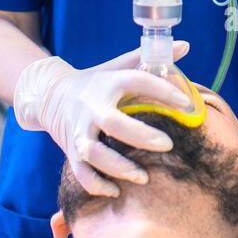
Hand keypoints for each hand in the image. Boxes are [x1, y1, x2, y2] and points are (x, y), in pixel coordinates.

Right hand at [13, 43, 191, 195]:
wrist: (50, 94)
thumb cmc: (96, 82)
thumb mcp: (118, 66)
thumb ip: (149, 59)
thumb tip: (186, 46)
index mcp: (108, 83)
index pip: (137, 81)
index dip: (163, 91)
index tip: (186, 104)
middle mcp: (92, 107)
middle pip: (113, 123)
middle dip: (140, 135)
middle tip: (168, 144)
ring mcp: (79, 131)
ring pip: (94, 153)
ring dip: (118, 167)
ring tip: (144, 177)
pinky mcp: (70, 150)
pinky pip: (81, 172)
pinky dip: (96, 185)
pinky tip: (117, 191)